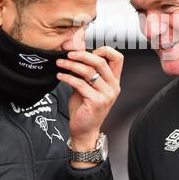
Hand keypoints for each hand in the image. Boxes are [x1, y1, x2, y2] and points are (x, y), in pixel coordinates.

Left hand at [56, 46, 122, 166]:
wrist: (84, 130)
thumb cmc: (85, 108)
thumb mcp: (88, 87)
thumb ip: (87, 73)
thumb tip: (76, 56)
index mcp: (114, 81)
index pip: (118, 58)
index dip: (105, 50)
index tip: (90, 50)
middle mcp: (113, 87)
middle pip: (101, 62)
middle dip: (83, 55)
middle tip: (69, 54)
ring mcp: (106, 95)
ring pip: (89, 72)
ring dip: (71, 65)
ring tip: (60, 63)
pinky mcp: (96, 102)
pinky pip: (80, 84)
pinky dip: (67, 77)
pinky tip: (60, 76)